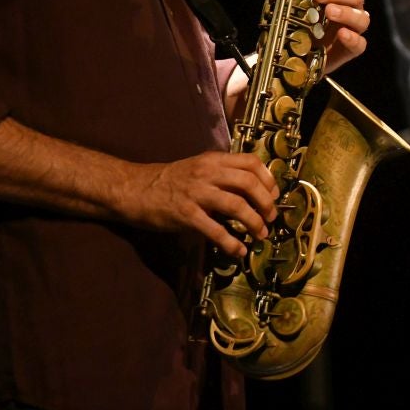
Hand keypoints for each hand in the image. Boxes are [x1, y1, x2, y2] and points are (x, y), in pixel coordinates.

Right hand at [120, 151, 278, 255]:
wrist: (135, 189)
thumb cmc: (170, 181)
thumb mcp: (198, 167)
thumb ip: (222, 174)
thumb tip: (253, 190)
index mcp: (213, 160)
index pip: (250, 162)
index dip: (268, 179)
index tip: (274, 195)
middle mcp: (207, 172)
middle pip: (248, 183)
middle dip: (265, 203)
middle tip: (270, 218)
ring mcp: (196, 193)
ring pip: (236, 206)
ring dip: (253, 223)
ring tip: (259, 234)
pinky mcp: (186, 214)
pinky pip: (215, 230)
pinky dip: (231, 243)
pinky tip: (238, 250)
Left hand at [261, 0, 369, 73]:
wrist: (297, 57)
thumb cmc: (298, 24)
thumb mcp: (288, 6)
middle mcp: (349, 8)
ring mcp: (352, 28)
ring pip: (362, 17)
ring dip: (347, 12)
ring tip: (329, 12)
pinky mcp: (351, 49)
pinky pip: (360, 44)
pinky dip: (353, 38)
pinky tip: (341, 34)